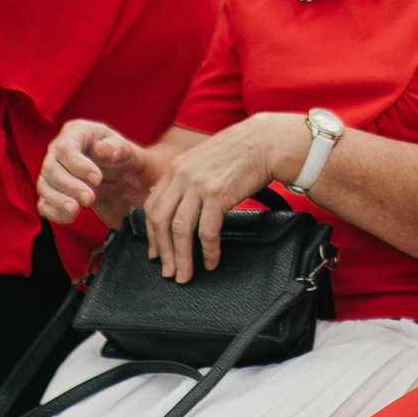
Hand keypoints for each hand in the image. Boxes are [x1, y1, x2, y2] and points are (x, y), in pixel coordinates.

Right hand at [38, 119, 158, 225]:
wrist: (119, 174)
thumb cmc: (120, 155)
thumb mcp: (125, 149)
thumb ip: (116, 148)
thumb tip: (101, 150)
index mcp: (75, 133)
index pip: (65, 148)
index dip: (78, 165)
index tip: (97, 178)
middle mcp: (57, 151)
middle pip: (51, 169)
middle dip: (69, 186)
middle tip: (90, 198)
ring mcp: (51, 172)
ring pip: (44, 187)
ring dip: (59, 201)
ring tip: (76, 210)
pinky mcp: (52, 192)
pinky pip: (44, 204)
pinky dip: (54, 212)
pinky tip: (70, 217)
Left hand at [137, 113, 304, 281]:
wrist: (266, 142)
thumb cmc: (240, 151)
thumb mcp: (203, 159)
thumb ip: (186, 178)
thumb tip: (175, 201)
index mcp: (176, 168)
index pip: (152, 206)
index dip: (151, 234)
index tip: (156, 253)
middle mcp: (182, 175)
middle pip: (161, 221)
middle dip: (163, 251)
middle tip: (169, 272)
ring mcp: (198, 185)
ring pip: (180, 230)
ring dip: (182, 257)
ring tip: (186, 274)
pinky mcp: (218, 194)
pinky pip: (207, 231)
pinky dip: (208, 250)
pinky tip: (211, 260)